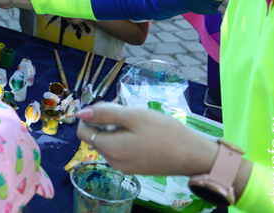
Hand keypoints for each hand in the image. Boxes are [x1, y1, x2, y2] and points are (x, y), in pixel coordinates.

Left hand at [76, 103, 217, 175]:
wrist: (194, 155)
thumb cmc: (165, 132)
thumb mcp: (134, 116)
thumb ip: (105, 114)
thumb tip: (79, 113)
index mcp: (110, 149)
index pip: (82, 131)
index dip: (90, 115)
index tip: (109, 106)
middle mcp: (113, 162)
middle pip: (95, 136)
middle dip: (103, 121)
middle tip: (125, 110)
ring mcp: (124, 167)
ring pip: (107, 142)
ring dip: (114, 129)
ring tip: (135, 120)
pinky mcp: (134, 168)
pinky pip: (119, 150)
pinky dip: (123, 138)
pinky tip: (141, 132)